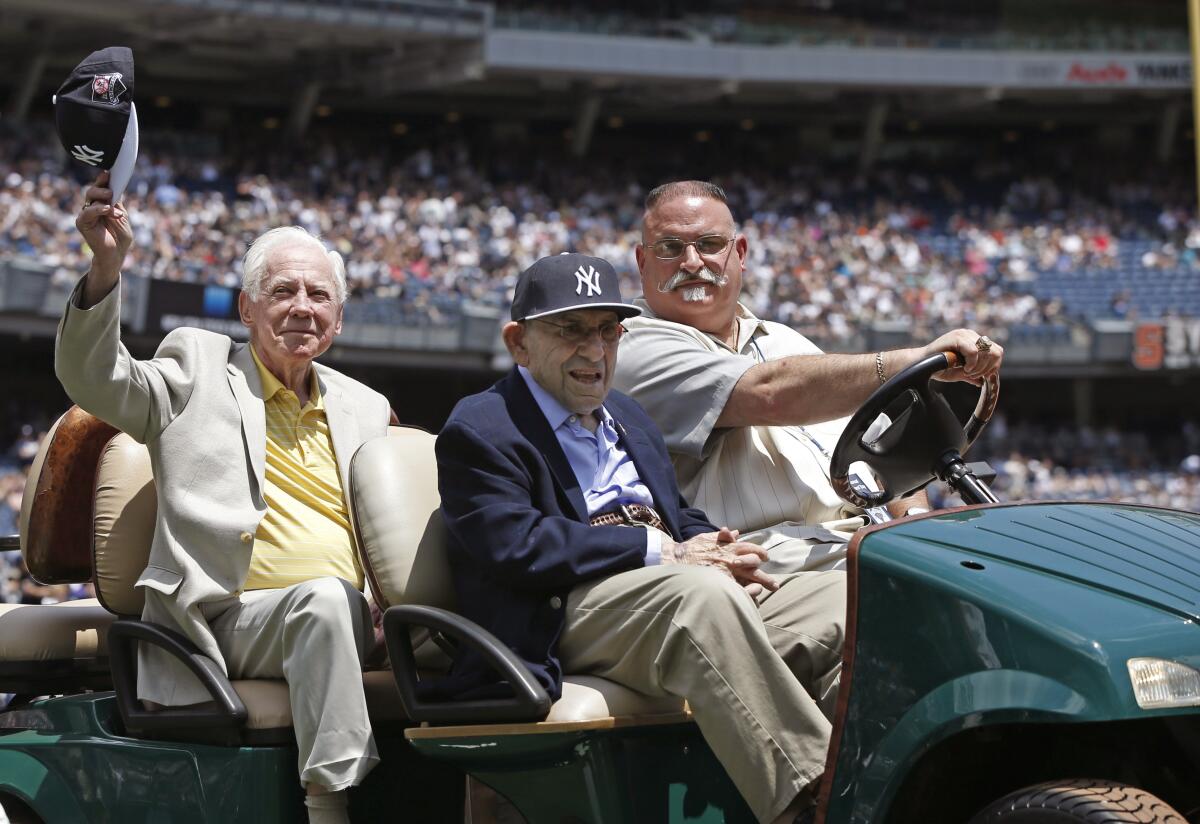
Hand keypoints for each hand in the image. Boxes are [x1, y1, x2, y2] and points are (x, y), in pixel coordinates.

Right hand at [76, 171, 132, 278]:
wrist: (116, 254)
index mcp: (103, 204)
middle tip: (111, 191)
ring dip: (103, 200)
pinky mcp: (82, 223)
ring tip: (113, 206)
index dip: (104, 180)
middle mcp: (93, 207)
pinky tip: (107, 210)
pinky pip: (87, 212)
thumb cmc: (120, 237)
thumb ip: (117, 203)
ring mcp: (86, 214)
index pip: (101, 188)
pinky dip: (98, 209)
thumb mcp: (122, 216)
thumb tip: (115, 187)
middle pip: (93, 190)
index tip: (109, 172)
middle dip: (102, 187)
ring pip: (90, 198)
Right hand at [662, 526, 777, 593]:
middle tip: (774, 584)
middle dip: (766, 577)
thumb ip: (722, 536)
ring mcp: (727, 574)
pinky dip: (747, 596)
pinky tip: (754, 600)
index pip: (751, 549)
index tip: (765, 558)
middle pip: (755, 567)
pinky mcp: (721, 585)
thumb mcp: (706, 538)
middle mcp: (730, 560)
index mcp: (728, 547)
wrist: (676, 561)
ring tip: (770, 593)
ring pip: (750, 581)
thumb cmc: (691, 549)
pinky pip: (739, 592)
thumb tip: (734, 532)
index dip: (760, 553)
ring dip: (761, 586)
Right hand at [919, 328, 1002, 385]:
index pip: (996, 351)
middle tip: (973, 375)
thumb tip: (982, 382)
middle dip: (987, 368)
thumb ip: (972, 375)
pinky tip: (964, 368)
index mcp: (973, 341)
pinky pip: (974, 351)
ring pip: (987, 351)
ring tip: (967, 372)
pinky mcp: (957, 337)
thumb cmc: (936, 368)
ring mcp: (964, 334)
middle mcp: (970, 335)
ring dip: (979, 367)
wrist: (920, 366)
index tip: (981, 376)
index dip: (993, 366)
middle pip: (995, 351)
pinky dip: (972, 363)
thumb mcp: (959, 372)